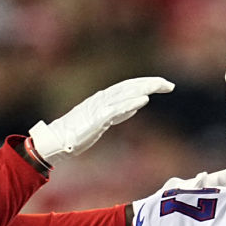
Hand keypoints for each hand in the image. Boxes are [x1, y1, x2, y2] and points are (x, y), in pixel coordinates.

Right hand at [29, 77, 174, 164]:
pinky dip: (130, 103)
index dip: (146, 84)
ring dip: (143, 89)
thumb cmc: (76, 133)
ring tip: (160, 86)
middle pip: (130, 87)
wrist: (56, 141)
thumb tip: (137, 106)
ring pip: (125, 94)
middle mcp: (102, 99)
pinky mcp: (96, 119)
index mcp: (103, 99)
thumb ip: (120, 112)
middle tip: (169, 85)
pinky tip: (143, 100)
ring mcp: (98, 108)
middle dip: (150, 84)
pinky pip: (116, 109)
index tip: (163, 85)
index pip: (129, 87)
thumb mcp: (103, 121)